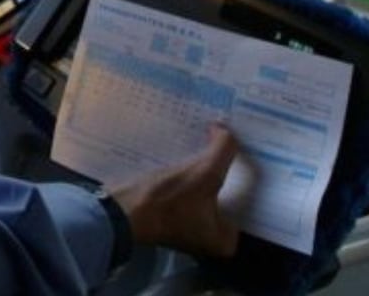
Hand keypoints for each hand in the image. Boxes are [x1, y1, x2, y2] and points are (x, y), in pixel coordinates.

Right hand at [108, 124, 238, 257]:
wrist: (122, 210)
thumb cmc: (168, 201)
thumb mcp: (204, 173)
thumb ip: (223, 149)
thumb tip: (223, 129)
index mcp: (225, 240)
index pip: (247, 200)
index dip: (247, 172)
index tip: (247, 149)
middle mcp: (210, 238)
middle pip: (227, 193)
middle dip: (225, 169)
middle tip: (230, 141)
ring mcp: (188, 226)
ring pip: (207, 189)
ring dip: (206, 168)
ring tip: (211, 141)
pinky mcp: (171, 214)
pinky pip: (190, 189)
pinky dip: (190, 173)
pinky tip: (189, 152)